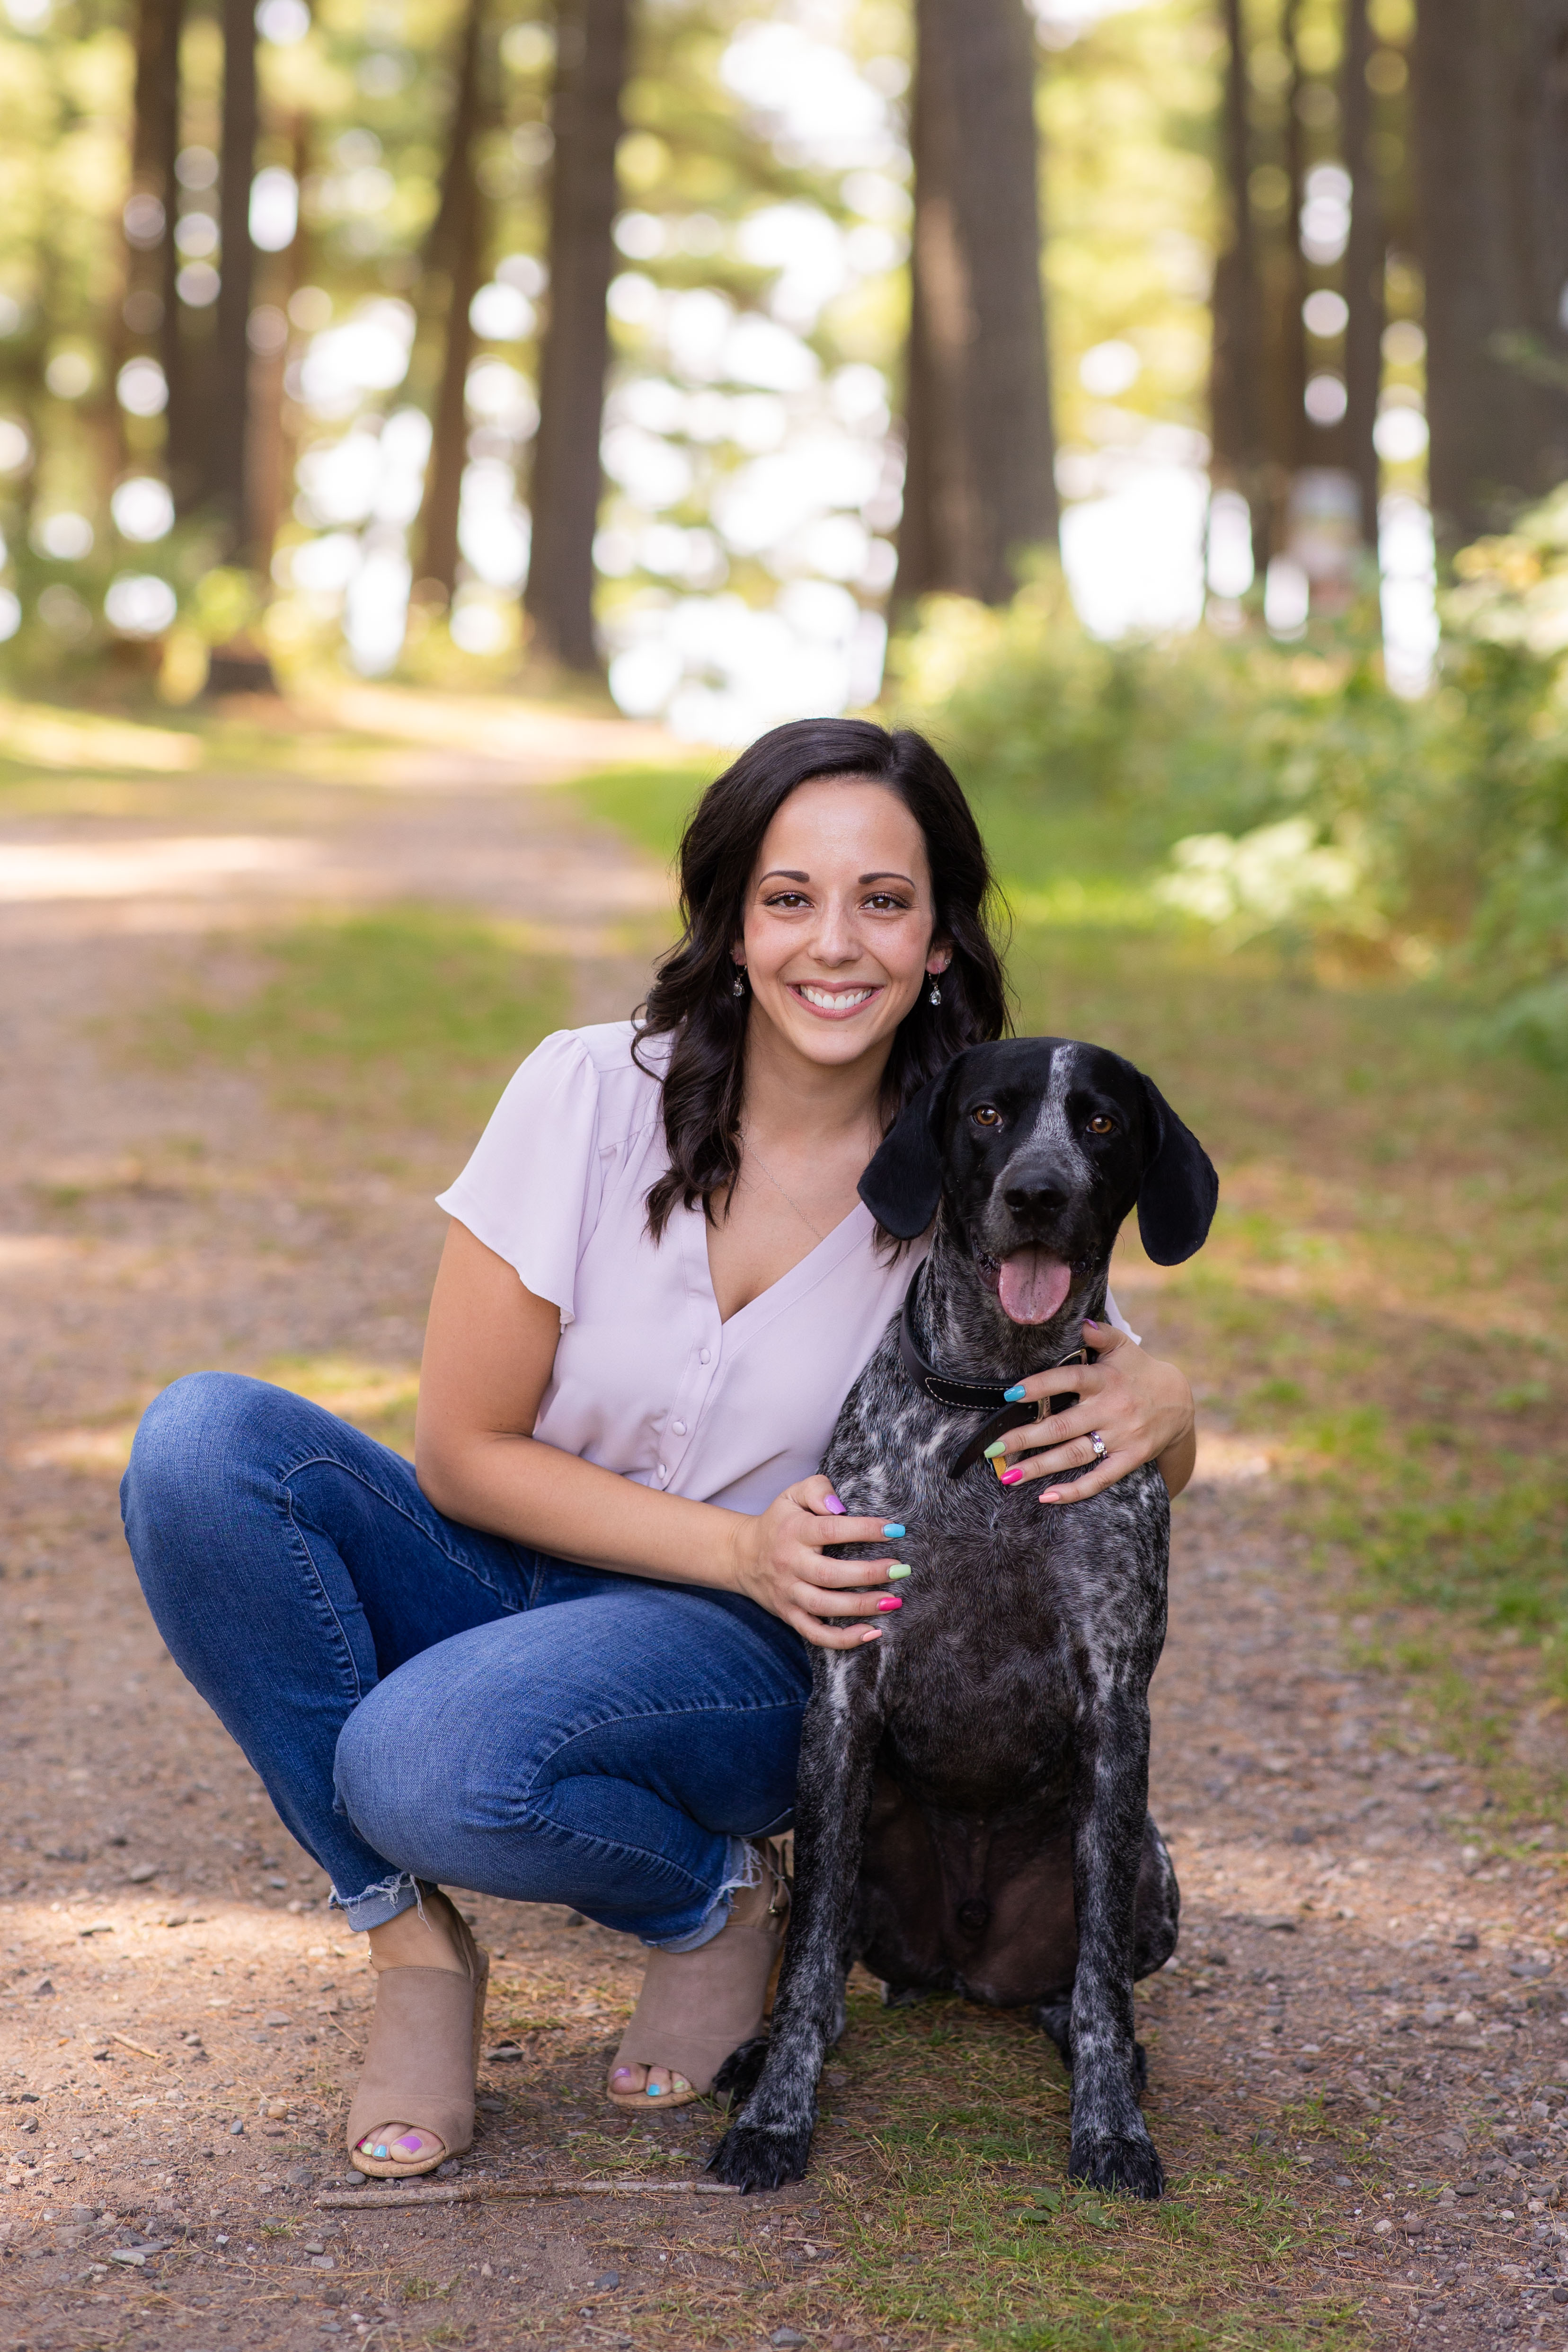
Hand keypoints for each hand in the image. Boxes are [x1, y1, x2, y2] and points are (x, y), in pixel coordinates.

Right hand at [729, 1476, 906, 1648]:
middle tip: (900, 1569)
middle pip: (830, 1574)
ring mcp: (789, 1593)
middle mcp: (790, 1564)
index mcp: (794, 1532)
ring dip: (861, 1606)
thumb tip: (839, 1506)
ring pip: (824, 1606)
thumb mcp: (793, 1495)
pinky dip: (842, 1639)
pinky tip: (871, 1633)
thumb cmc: (780, 1522)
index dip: (864, 1530)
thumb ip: (817, 1490)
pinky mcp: (790, 1615)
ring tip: (893, 1601)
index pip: (831, 1530)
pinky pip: (815, 1634)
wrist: (743, 1555)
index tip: (895, 1531)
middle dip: (869, 1574)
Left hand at [986, 1322, 1195, 1504]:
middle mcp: (1111, 1409)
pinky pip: (1100, 1479)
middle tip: (993, 1447)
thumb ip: (1100, 1333)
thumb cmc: (1139, 1371)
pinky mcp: (1130, 1459)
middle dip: (1025, 1437)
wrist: (1179, 1404)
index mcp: (1105, 1379)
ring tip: (1008, 1475)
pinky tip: (1047, 1496)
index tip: (1009, 1394)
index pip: (1069, 1380)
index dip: (1039, 1386)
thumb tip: (1079, 1320)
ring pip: (1074, 1455)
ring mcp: (1121, 1437)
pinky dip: (1074, 1491)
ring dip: (1039, 1467)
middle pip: (1062, 1426)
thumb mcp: (1123, 1347)